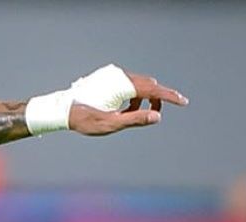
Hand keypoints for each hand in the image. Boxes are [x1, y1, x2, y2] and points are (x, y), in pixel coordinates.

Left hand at [69, 72, 186, 135]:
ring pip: (138, 84)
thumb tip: (157, 116)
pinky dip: (130, 95)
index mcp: (122, 85)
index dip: (170, 97)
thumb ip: (136, 119)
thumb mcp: (112, 123)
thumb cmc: (85, 119)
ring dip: (141, 98)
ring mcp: (113, 74)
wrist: (62, 110)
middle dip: (154, 99)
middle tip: (154, 115)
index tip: (184, 102)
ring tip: (128, 115)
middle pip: (148, 85)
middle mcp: (119, 75)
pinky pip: (127, 83)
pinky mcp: (107, 76)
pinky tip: (121, 108)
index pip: (153, 90)